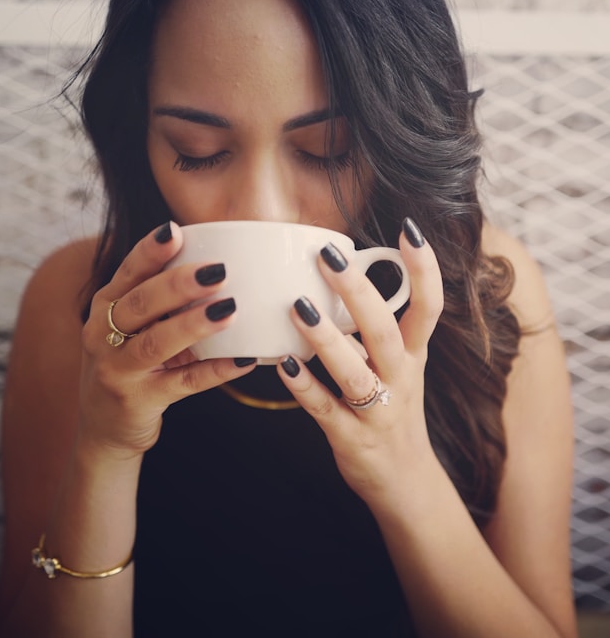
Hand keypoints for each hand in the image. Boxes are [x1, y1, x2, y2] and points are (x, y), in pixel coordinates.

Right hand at [78, 222, 254, 458]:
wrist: (105, 427)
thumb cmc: (130, 362)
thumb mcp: (133, 327)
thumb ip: (162, 299)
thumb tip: (221, 263)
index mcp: (106, 306)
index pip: (128, 272)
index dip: (150, 251)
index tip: (175, 230)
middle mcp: (103, 334)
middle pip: (141, 303)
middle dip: (178, 284)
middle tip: (218, 270)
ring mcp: (118, 370)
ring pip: (157, 343)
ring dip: (195, 324)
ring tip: (230, 309)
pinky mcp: (139, 401)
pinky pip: (184, 383)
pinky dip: (216, 370)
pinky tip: (244, 359)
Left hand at [276, 218, 443, 510]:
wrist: (406, 482)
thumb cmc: (394, 409)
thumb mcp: (400, 367)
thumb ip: (377, 329)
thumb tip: (345, 280)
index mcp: (414, 356)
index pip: (430, 307)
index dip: (424, 269)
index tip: (408, 230)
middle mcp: (402, 380)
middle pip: (386, 332)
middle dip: (360, 293)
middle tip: (329, 256)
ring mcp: (379, 412)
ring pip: (356, 372)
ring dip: (327, 339)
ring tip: (299, 307)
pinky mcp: (352, 439)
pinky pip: (326, 409)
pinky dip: (304, 386)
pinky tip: (282, 364)